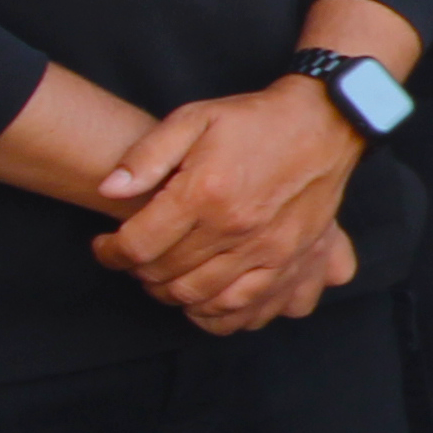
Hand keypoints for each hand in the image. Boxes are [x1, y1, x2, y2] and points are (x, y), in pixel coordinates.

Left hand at [91, 77, 369, 322]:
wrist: (326, 124)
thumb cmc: (255, 121)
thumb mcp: (195, 118)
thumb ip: (147, 155)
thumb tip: (108, 189)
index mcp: (205, 192)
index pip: (138, 246)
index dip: (110, 252)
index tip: (106, 245)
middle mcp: (235, 228)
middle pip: (165, 275)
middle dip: (138, 271)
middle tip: (136, 256)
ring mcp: (266, 250)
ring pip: (200, 297)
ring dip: (171, 293)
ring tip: (164, 276)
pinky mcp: (289, 261)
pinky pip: (245, 308)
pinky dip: (215, 314)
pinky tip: (202, 299)